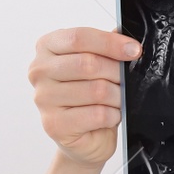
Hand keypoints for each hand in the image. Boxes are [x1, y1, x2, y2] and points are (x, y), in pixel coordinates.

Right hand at [28, 27, 140, 166]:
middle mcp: (39, 71)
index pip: (79, 37)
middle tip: (127, 81)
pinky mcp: (54, 124)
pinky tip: (111, 115)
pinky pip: (97, 114)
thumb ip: (106, 47)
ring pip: (96, 90)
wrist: (87, 138)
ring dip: (117, 96)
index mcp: (47, 47)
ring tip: (118, 100)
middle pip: (88, 64)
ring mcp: (43, 98)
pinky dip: (113, 115)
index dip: (110, 43)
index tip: (134, 50)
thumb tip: (123, 35)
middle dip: (117, 73)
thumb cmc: (91, 98)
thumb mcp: (99, 65)